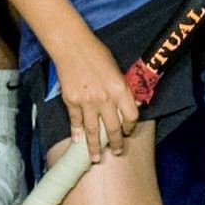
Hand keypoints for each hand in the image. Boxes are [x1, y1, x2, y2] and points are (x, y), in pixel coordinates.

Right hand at [50, 31, 143, 161]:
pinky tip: (77, 141)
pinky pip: (76, 122)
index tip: (128, 131)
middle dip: (116, 143)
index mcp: (120, 89)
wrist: (72, 46)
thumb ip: (123, 89)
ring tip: (95, 158)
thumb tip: (133, 104)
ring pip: (93, 131)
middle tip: (116, 151)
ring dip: (95, 147)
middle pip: (113, 128)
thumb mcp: (117, 70)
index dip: (131, 127)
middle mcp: (105, 98)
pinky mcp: (72, 101)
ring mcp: (87, 102)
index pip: (131, 116)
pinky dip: (76, 133)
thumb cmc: (97, 54)